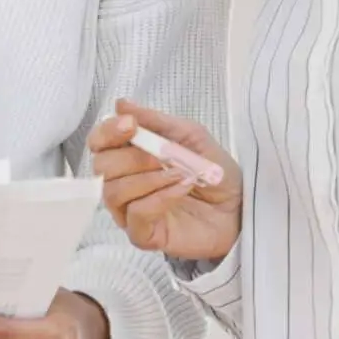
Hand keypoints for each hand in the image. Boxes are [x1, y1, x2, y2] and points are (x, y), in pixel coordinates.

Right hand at [88, 100, 241, 261]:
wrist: (240, 206)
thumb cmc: (212, 171)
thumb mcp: (190, 135)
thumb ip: (156, 121)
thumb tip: (121, 104)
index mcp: (129, 156)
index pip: (99, 143)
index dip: (107, 132)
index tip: (131, 125)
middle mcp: (123, 184)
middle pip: (102, 167)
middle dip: (132, 157)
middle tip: (164, 156)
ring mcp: (130, 212)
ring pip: (113, 192)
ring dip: (148, 178)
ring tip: (181, 174)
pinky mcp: (144, 235)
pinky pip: (135, 215)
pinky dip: (159, 197)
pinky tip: (182, 188)